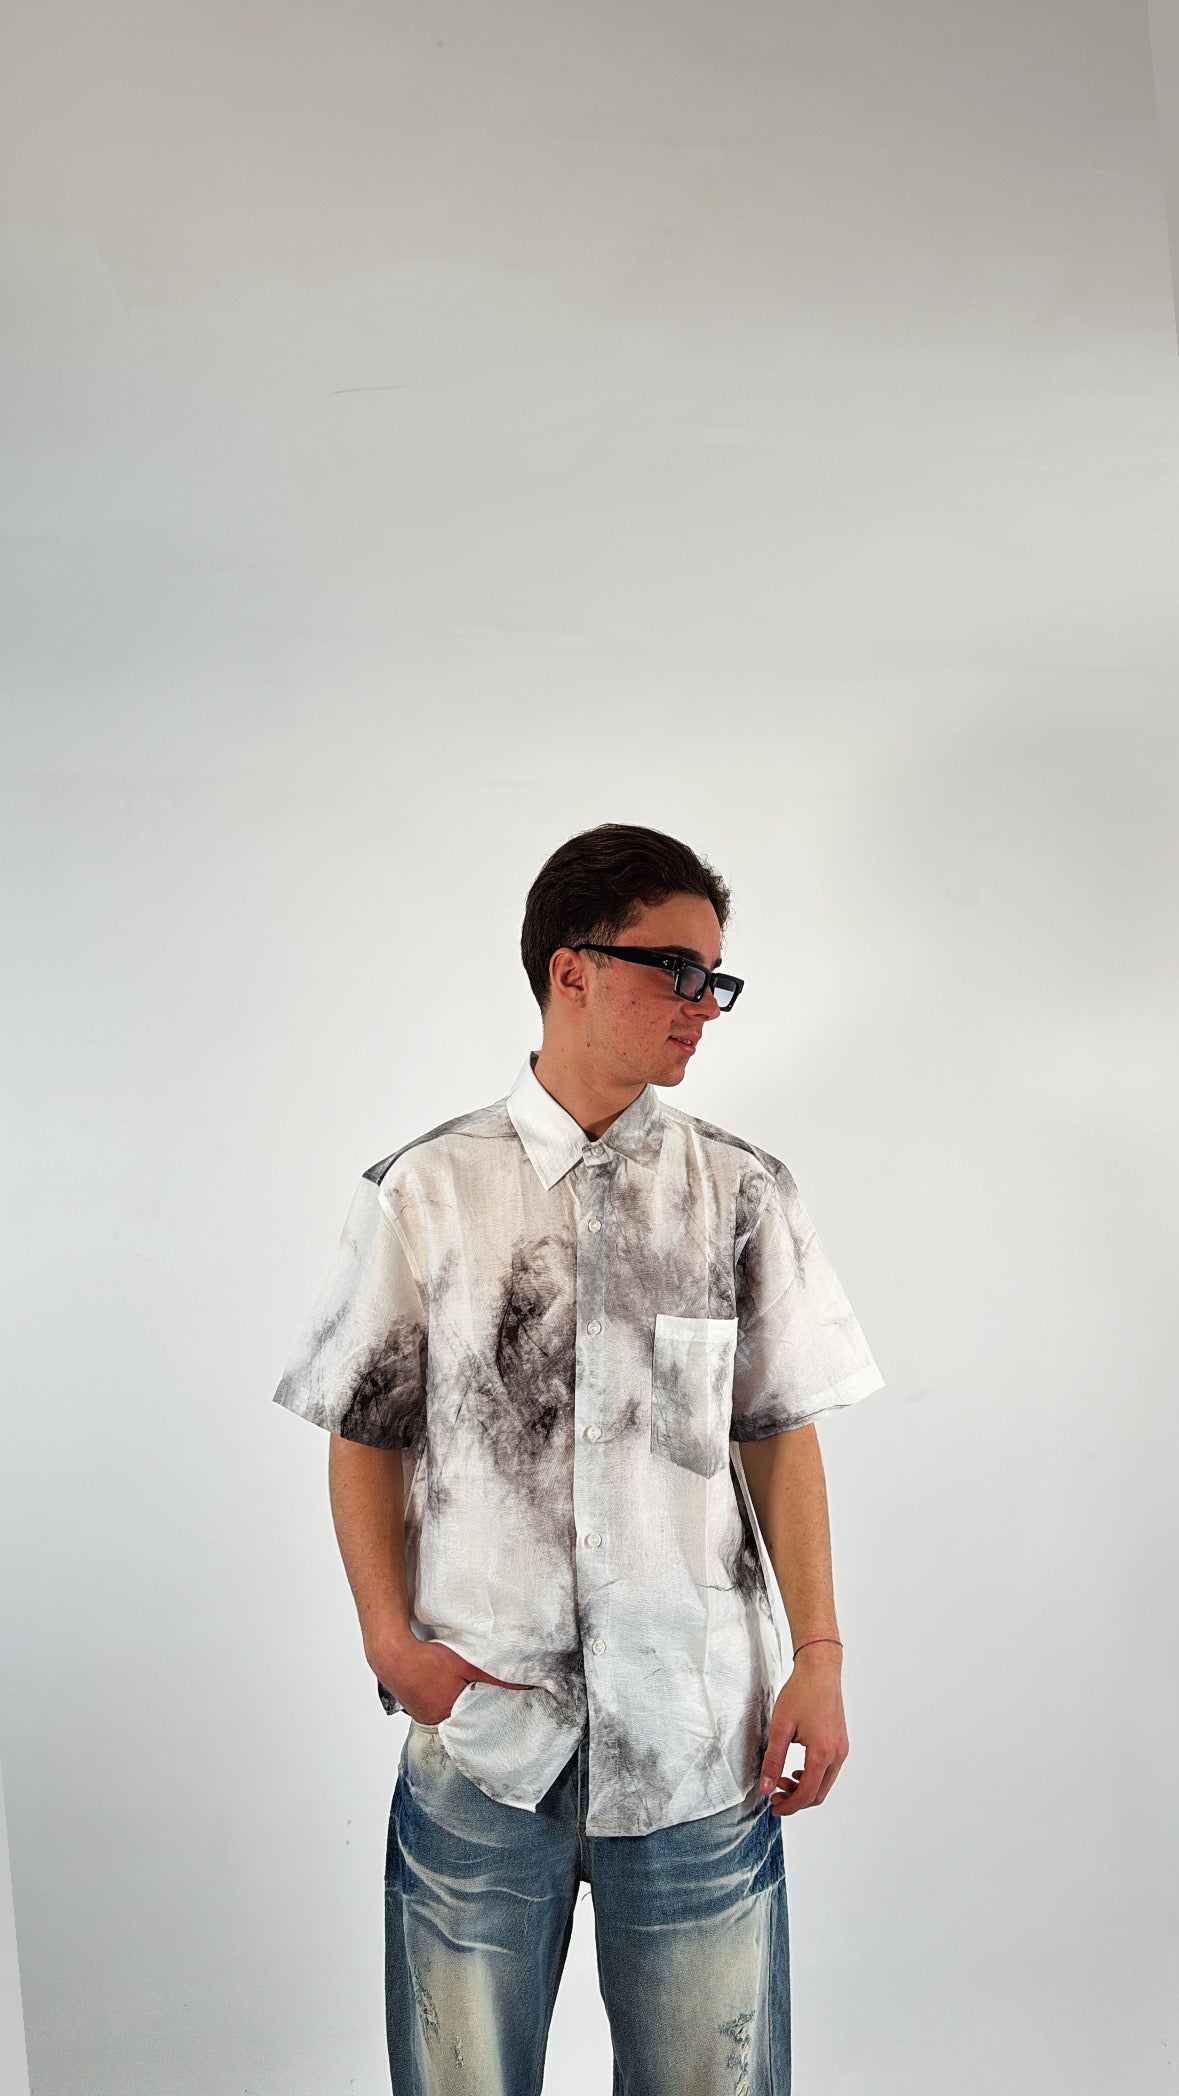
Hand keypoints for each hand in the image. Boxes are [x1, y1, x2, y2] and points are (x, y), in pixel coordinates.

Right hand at [368, 1629, 533, 1727]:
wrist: (390, 1652)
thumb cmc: (427, 1659)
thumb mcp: (467, 1665)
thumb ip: (495, 1676)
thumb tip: (524, 1685)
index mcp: (448, 1715)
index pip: (474, 1717)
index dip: (483, 1705)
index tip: (491, 1697)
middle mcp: (432, 1719)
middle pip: (458, 1712)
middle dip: (466, 1700)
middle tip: (470, 1685)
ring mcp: (418, 1712)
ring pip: (443, 1706)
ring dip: (449, 1694)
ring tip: (451, 1680)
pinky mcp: (409, 1701)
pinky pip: (428, 1700)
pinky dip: (435, 1691)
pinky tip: (436, 1679)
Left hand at [758, 1646, 847, 1815]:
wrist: (820, 1671)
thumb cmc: (801, 1693)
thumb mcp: (780, 1727)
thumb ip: (773, 1760)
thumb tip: (766, 1787)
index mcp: (822, 1753)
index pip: (807, 1794)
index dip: (790, 1806)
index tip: (774, 1807)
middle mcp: (837, 1754)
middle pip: (818, 1793)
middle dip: (796, 1799)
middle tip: (774, 1794)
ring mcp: (841, 1749)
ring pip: (824, 1783)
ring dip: (804, 1788)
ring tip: (782, 1779)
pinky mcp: (841, 1743)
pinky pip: (829, 1771)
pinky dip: (813, 1777)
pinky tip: (796, 1770)